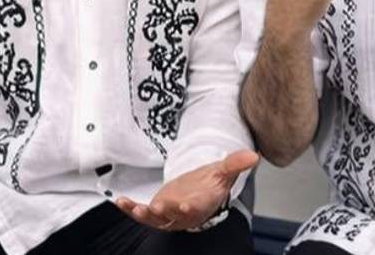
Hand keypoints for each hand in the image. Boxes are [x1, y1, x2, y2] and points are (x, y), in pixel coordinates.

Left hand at [114, 150, 258, 230]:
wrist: (200, 192)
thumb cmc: (211, 184)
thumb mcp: (223, 172)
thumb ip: (236, 164)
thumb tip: (254, 155)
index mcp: (202, 205)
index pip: (197, 209)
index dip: (190, 208)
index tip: (184, 205)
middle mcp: (184, 214)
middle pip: (174, 216)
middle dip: (164, 213)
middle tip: (154, 207)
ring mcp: (168, 215)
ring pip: (155, 219)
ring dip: (144, 214)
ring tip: (133, 207)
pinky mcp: (155, 211)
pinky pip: (141, 213)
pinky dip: (130, 208)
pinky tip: (121, 201)